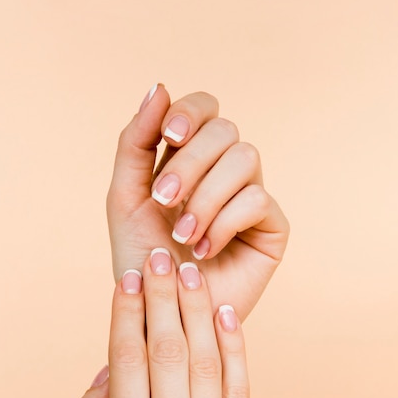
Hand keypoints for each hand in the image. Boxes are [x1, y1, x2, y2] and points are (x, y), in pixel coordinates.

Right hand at [66, 249, 254, 397]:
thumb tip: (108, 369)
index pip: (128, 358)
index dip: (127, 313)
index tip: (127, 277)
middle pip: (167, 348)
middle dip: (161, 297)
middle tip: (159, 257)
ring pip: (205, 358)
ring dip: (196, 309)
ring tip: (189, 271)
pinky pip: (239, 385)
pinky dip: (234, 345)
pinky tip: (224, 312)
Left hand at [107, 85, 288, 319]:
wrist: (159, 311)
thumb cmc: (141, 256)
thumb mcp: (125, 194)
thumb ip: (137, 141)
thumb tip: (159, 86)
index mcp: (190, 156)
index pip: (205, 107)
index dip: (190, 112)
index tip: (168, 135)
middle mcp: (223, 170)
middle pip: (225, 130)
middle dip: (189, 162)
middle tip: (163, 200)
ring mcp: (250, 195)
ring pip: (245, 158)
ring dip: (205, 196)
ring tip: (182, 235)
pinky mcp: (272, 226)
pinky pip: (258, 199)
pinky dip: (225, 222)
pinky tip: (205, 250)